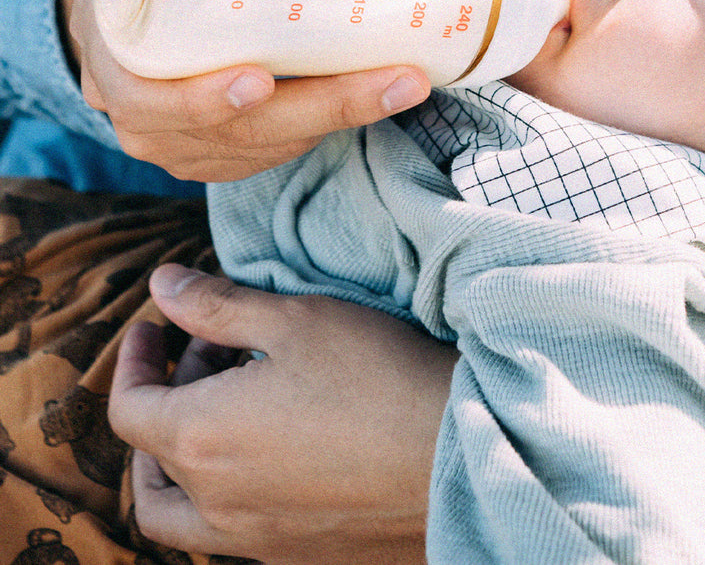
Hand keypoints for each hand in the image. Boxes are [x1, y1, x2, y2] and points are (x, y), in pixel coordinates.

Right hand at [62, 0, 430, 180]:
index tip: (258, 78)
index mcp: (117, 61)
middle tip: (397, 82)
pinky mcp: (222, 157)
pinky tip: (375, 98)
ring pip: (267, 148)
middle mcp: (146, 119)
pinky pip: (275, 155)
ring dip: (340, 120)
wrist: (126, 20)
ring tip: (406, 84)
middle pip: (236, 131)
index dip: (202, 96)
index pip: (150, 97)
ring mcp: (185, 147)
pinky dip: (325, 129)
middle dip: (323, 108)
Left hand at [109, 265, 456, 563]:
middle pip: (153, 457)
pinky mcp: (297, 555)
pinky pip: (232, 530)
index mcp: (201, 438)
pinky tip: (276, 449)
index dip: (134, 360)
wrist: (458, 455)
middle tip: (213, 351)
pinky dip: (225, 489)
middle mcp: (214, 502)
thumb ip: (218, 305)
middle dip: (168, 396)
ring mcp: (255, 538)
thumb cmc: (375, 376)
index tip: (153, 327)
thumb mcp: (295, 320)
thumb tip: (161, 284)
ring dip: (181, 460)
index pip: (130, 408)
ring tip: (222, 414)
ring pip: (180, 512)